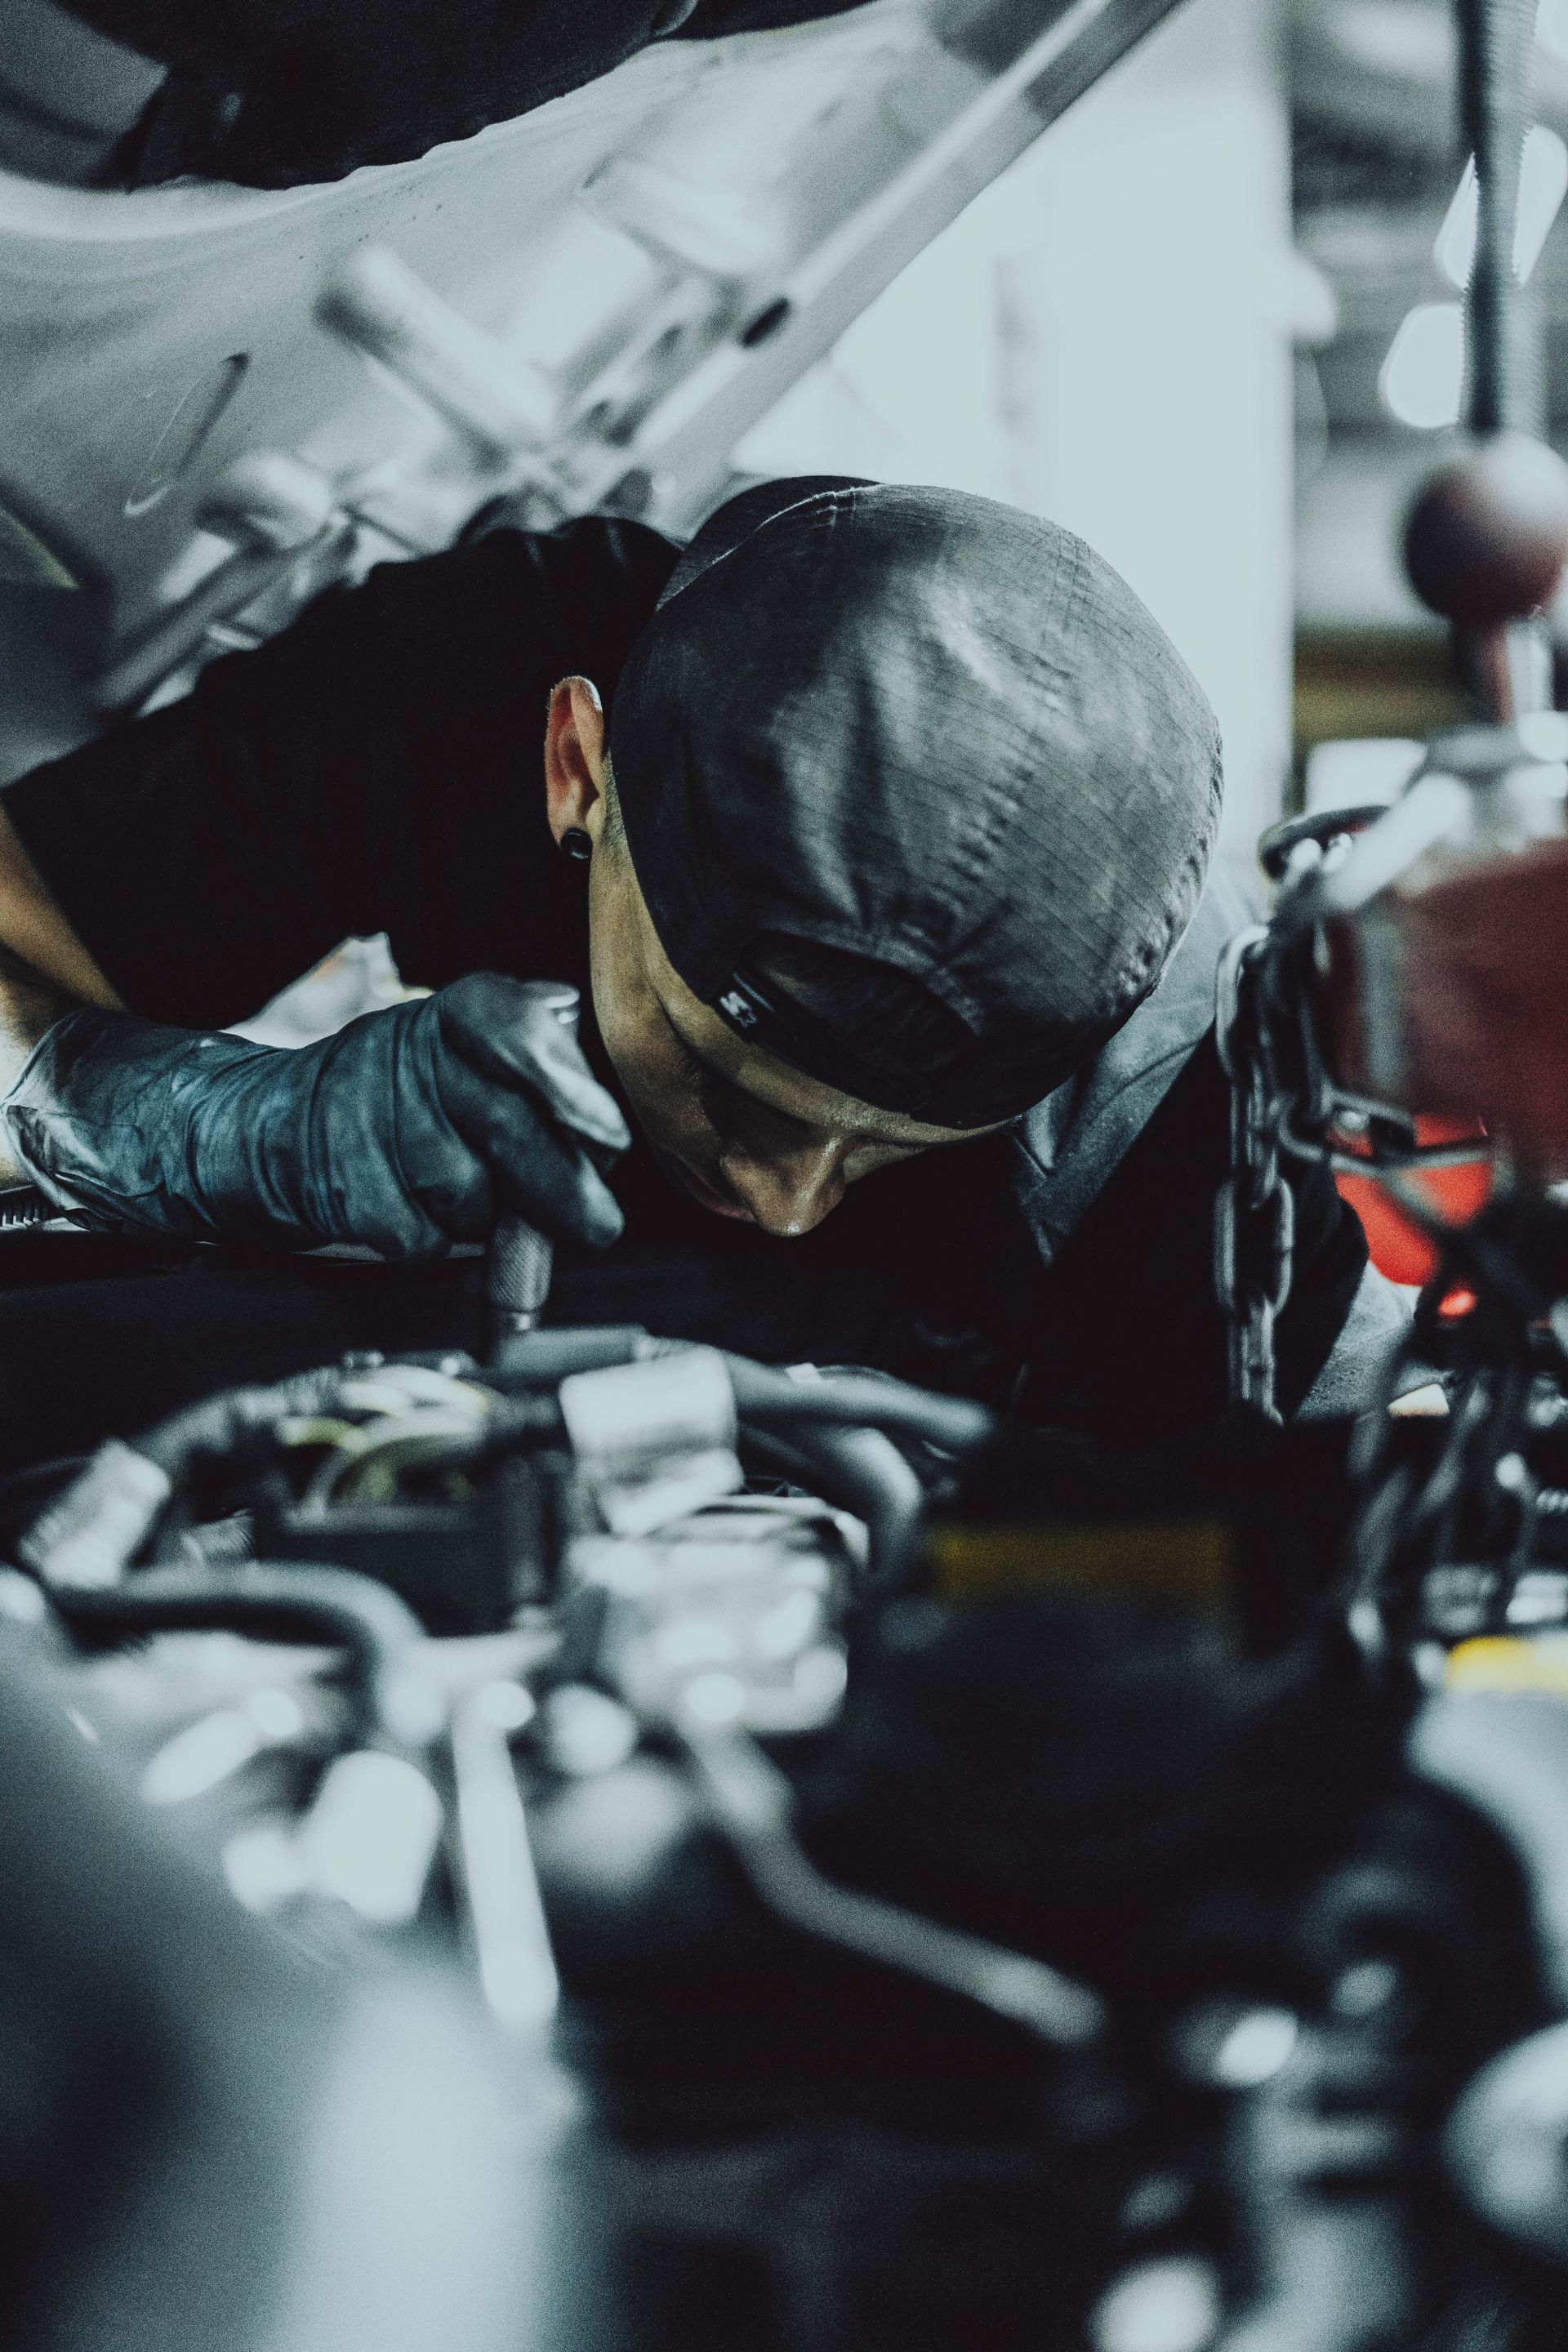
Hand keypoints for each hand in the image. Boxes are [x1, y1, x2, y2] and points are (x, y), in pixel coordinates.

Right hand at [1, 972, 629, 1259]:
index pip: (516, 1030)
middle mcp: (409, 1052)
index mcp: (457, 1014)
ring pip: (469, 1196)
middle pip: (508, 1130)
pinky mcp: (340, 1187)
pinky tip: (412, 1213)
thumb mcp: (471, 1059)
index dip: (564, 1083)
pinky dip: (430, 1242)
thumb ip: (541, 1078)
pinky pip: (421, 1238)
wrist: (268, 1126)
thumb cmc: (401, 1098)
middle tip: (599, 1225)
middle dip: (563, 1189)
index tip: (611, 1135)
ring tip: (463, 1196)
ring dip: (482, 1216)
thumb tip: (603, 1138)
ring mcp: (367, 1119)